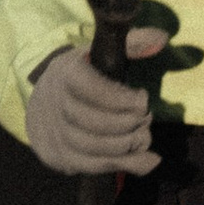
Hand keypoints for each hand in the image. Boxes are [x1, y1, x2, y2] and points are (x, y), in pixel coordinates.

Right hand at [24, 35, 167, 178]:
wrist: (42, 103)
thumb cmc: (81, 75)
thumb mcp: (100, 53)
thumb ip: (132, 44)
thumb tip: (161, 38)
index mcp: (66, 73)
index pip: (91, 89)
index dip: (121, 98)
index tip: (142, 98)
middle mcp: (56, 104)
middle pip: (95, 122)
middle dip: (128, 123)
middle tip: (146, 118)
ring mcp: (56, 134)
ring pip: (94, 147)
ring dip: (128, 145)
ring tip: (144, 136)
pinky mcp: (60, 157)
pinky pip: (93, 166)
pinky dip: (124, 165)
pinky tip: (145, 159)